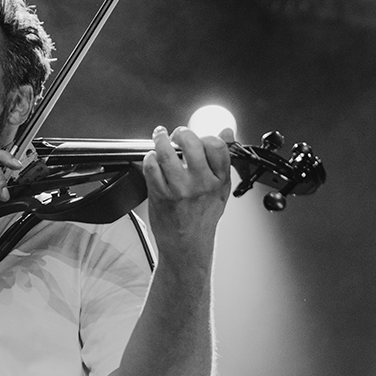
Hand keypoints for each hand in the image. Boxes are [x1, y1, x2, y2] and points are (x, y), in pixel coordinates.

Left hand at [142, 126, 232, 253]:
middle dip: (181, 133)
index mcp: (219, 180)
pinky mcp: (161, 194)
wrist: (187, 245)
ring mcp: (180, 189)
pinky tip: (153, 158)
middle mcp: (201, 183)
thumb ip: (223, 159)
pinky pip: (151, 167)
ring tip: (160, 138)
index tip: (199, 138)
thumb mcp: (221, 188)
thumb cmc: (202, 217)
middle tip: (176, 135)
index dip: (205, 136)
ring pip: (166, 152)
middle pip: (191, 143)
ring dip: (160, 140)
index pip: (216, 146)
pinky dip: (149, 158)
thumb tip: (226, 131)